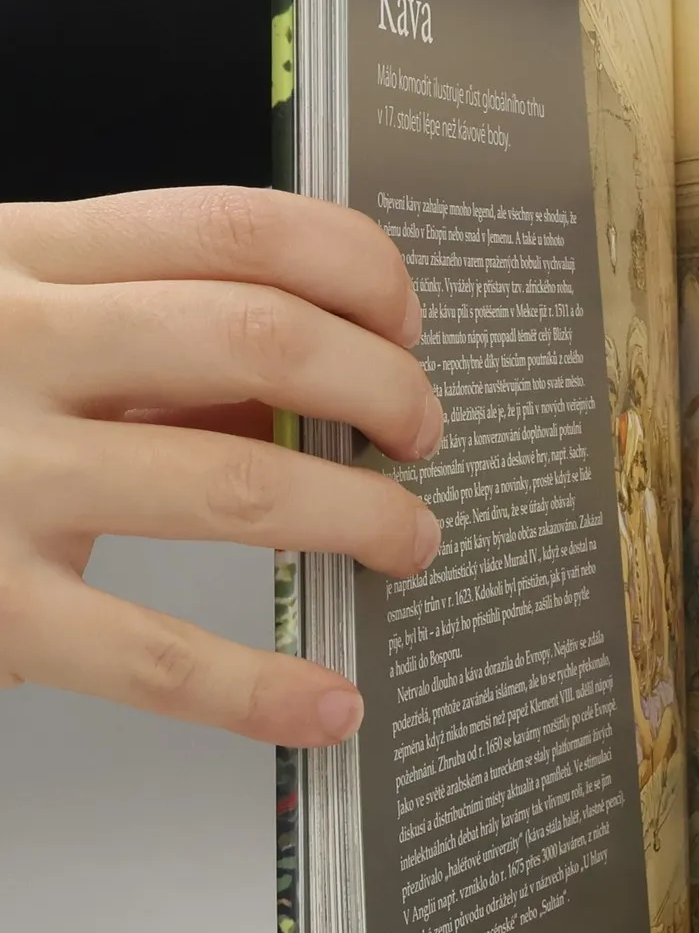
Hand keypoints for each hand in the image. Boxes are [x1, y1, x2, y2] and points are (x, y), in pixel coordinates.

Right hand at [0, 189, 441, 745]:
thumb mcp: (9, 318)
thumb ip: (140, 339)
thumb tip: (307, 392)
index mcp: (27, 255)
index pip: (244, 228)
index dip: (365, 275)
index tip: (409, 327)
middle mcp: (12, 343)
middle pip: (264, 338)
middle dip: (384, 391)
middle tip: (422, 437)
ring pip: (238, 484)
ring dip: (362, 517)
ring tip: (412, 542)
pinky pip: (147, 651)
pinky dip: (257, 687)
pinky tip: (328, 705)